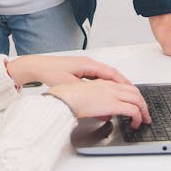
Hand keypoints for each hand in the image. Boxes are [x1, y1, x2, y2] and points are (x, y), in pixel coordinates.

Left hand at [7, 53, 132, 88]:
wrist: (37, 66)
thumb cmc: (51, 73)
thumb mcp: (71, 86)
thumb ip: (88, 96)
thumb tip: (100, 107)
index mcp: (89, 64)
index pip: (112, 73)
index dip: (123, 83)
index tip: (133, 91)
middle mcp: (89, 63)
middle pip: (111, 73)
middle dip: (123, 83)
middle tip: (134, 94)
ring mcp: (85, 65)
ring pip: (105, 74)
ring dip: (115, 83)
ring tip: (124, 93)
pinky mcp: (80, 69)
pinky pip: (98, 75)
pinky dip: (105, 82)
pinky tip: (107, 90)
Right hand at [47, 79, 150, 128]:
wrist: (65, 98)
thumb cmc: (69, 98)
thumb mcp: (86, 98)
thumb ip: (98, 104)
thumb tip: (105, 114)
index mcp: (103, 83)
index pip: (125, 87)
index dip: (134, 96)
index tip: (136, 104)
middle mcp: (110, 87)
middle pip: (135, 92)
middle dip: (143, 103)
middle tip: (145, 113)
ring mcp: (113, 94)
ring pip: (138, 99)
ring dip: (143, 110)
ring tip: (144, 120)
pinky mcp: (113, 104)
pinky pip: (133, 110)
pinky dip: (138, 117)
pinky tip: (136, 124)